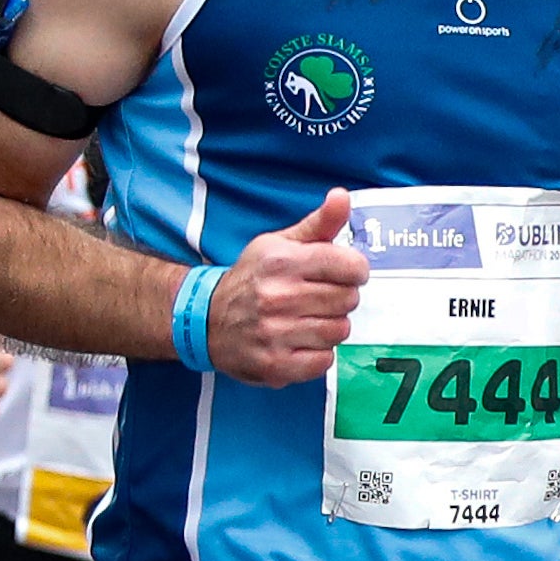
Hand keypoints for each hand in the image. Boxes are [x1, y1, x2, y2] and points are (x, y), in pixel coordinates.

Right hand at [211, 190, 368, 385]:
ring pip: (340, 331)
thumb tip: (342, 196)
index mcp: (282, 261)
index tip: (342, 273)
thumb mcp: (280, 244)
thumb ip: (319, 224)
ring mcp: (275, 332)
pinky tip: (298, 341)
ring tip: (305, 319)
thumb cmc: (253, 278)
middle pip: (349, 300)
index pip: (352, 266)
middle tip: (316, 298)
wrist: (206, 320)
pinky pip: (325, 361)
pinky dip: (318, 354)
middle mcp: (277, 296)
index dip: (353, 270)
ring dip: (329, 327)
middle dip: (340, 299)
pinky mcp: (275, 364)